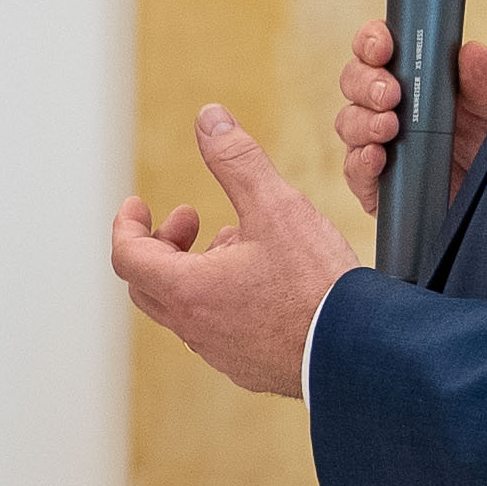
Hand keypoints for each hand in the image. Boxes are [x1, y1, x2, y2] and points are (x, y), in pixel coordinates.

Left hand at [110, 104, 369, 398]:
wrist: (359, 350)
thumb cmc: (318, 286)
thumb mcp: (275, 208)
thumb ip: (236, 161)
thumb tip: (208, 119)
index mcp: (187, 290)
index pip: (127, 256)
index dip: (127, 224)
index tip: (138, 204)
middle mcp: (195, 328)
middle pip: (148, 283)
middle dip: (161, 244)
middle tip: (188, 219)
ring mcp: (219, 352)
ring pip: (184, 307)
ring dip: (195, 268)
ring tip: (233, 240)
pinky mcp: (247, 366)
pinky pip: (216, 328)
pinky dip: (219, 297)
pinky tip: (261, 279)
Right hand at [335, 20, 486, 216]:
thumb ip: (483, 80)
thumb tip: (472, 52)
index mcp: (414, 76)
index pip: (377, 49)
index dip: (372, 41)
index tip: (383, 48)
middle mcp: (390, 106)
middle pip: (354, 83)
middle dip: (365, 84)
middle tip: (390, 94)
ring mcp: (381, 144)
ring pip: (348, 124)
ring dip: (362, 122)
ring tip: (389, 127)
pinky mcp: (378, 185)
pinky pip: (354, 172)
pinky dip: (359, 163)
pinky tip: (376, 157)